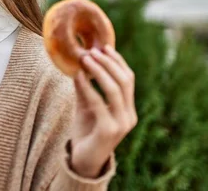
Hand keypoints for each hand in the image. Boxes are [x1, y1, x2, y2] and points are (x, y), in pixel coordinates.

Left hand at [70, 45, 136, 177]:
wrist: (83, 161)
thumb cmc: (86, 132)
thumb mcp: (86, 105)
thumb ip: (86, 88)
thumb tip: (80, 65)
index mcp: (129, 109)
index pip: (128, 79)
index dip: (118, 61)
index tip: (105, 47)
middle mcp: (129, 116)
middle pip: (124, 81)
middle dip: (108, 63)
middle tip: (92, 51)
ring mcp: (121, 124)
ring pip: (114, 89)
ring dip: (99, 71)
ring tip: (85, 59)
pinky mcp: (109, 130)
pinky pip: (98, 102)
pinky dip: (87, 86)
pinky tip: (77, 77)